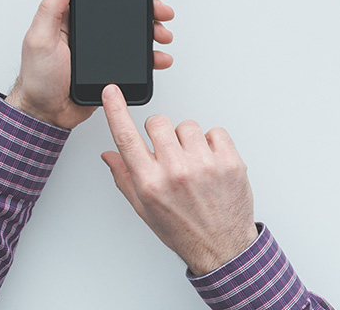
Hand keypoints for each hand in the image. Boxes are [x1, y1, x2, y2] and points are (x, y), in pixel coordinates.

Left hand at [6, 0, 174, 130]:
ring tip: (163, 34)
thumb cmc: (37, 79)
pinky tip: (159, 57)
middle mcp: (89, 32)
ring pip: (134, 34)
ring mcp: (101, 50)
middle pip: (124, 12)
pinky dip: (151, 57)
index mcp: (72, 19)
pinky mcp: (110, 68)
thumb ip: (50, 9)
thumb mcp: (39, 40)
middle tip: (161, 10)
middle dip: (148, 8)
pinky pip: (135, 60)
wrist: (46, 114)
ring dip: (153, 30)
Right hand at [100, 85, 258, 275]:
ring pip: (187, 125)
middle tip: (168, 152)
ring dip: (187, 139)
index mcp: (151, 183)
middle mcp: (176, 172)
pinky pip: (215, 131)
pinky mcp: (230, 162)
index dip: (115, 110)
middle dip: (160, 133)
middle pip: (158, 122)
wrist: (223, 248)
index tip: (111, 91)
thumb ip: (125, 178)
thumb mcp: (145, 209)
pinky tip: (210, 162)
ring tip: (192, 162)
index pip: (126, 138)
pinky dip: (212, 143)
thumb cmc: (184, 230)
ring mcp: (205, 166)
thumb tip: (108, 154)